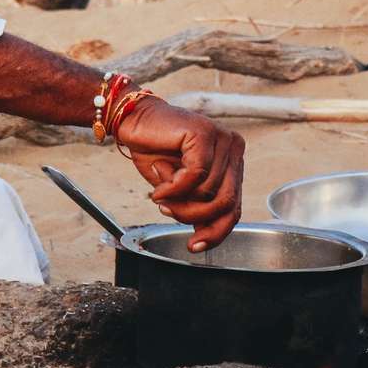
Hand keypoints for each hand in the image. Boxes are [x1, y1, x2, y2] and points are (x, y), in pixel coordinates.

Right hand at [113, 98, 243, 251]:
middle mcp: (233, 148)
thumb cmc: (155, 152)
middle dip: (193, 216)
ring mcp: (221, 138)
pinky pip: (195, 175)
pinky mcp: (204, 133)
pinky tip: (158, 184)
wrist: (132, 121)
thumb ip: (197, 205)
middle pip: (226, 202)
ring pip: (208, 192)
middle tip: (167, 211)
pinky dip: (173, 187)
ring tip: (160, 193)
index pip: (235, 207)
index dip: (216, 232)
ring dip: (178, 201)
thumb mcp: (179, 189)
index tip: (195, 246)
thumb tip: (207, 233)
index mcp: (232, 162)